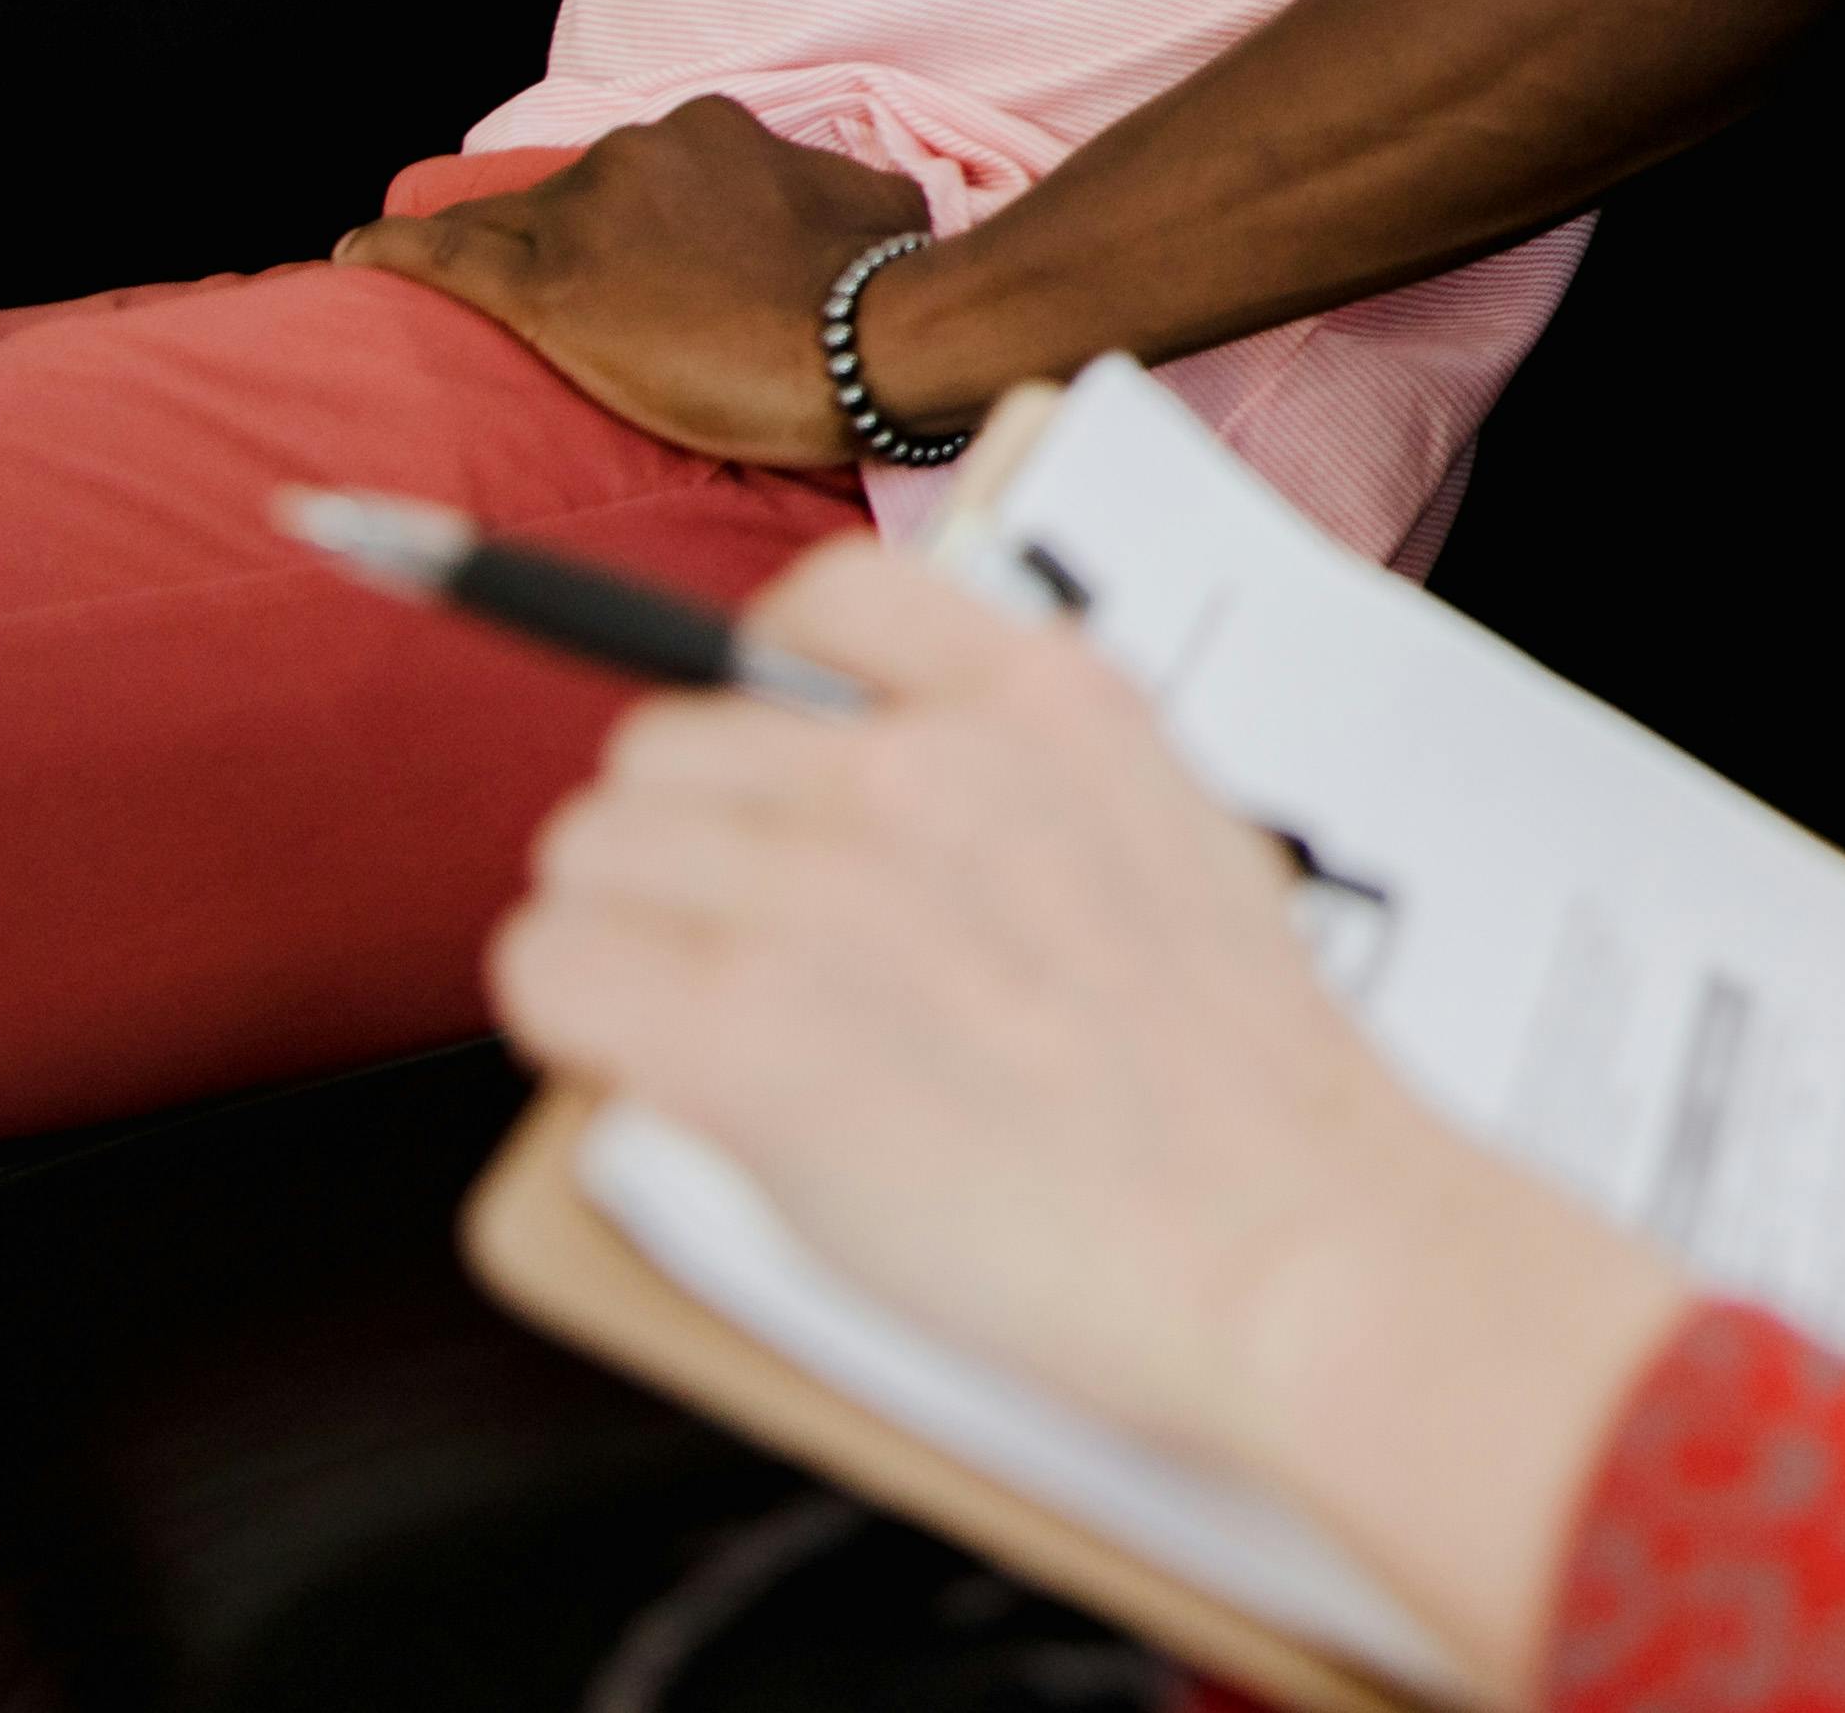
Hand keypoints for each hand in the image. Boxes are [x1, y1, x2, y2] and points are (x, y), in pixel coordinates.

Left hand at [337, 97, 927, 464]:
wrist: (869, 339)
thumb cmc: (882, 280)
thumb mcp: (871, 205)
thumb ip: (828, 192)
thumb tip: (846, 212)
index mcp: (706, 134)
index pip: (630, 172)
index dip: (615, 216)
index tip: (622, 256)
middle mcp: (634, 155)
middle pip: (562, 197)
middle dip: (555, 238)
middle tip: (571, 298)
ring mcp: (584, 217)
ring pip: (499, 227)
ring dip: (476, 252)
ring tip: (442, 286)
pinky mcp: (545, 286)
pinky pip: (441, 258)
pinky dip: (388, 254)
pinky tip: (349, 258)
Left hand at [492, 541, 1688, 1672]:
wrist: (1295, 1245)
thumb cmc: (1247, 1099)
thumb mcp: (1183, 840)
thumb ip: (1033, 785)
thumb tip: (880, 802)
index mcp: (1041, 700)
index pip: (816, 599)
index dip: (764, 700)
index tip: (768, 781)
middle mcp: (917, 762)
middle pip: (662, 746)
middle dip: (683, 851)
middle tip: (745, 959)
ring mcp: (824, 889)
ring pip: (585, 855)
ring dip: (620, 938)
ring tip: (704, 1030)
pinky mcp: (743, 1035)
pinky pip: (550, 970)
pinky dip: (578, 1024)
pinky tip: (656, 1075)